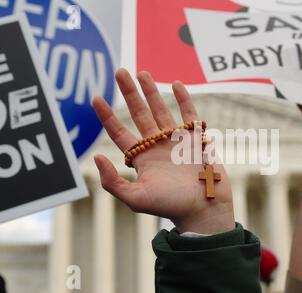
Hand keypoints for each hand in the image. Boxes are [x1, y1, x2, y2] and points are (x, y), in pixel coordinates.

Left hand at [92, 68, 233, 233]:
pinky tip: (176, 84)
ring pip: (161, 110)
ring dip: (152, 91)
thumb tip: (97, 158)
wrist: (204, 209)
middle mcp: (157, 146)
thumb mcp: (136, 199)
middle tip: (120, 72)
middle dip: (129, 93)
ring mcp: (177, 140)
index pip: (119, 132)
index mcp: (142, 158)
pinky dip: (183, 99)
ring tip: (142, 72)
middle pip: (139, 114)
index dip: (107, 116)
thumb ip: (113, 182)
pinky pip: (189, 114)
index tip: (95, 97)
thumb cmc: (171, 207)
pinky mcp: (196, 138)